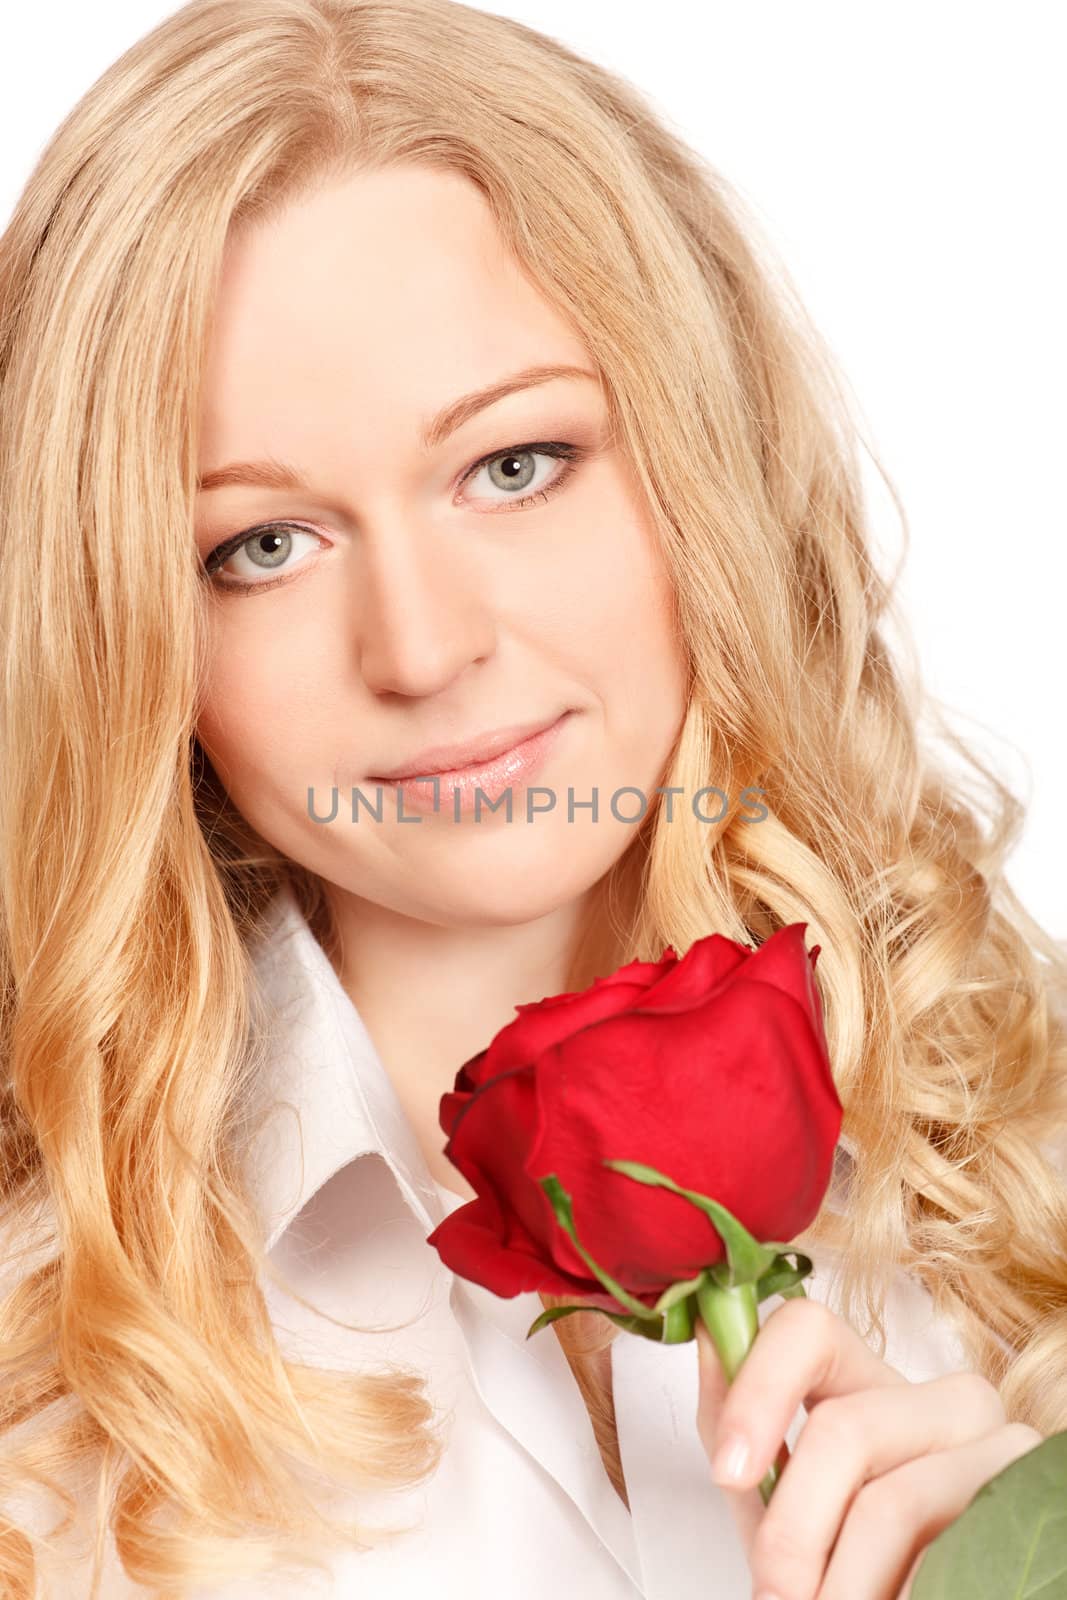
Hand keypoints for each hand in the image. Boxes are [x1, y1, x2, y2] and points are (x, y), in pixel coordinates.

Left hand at [694, 1295, 1041, 1599]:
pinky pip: (947, 1552)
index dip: (758, 1388)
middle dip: (792, 1531)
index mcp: (876, 1382)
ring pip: (892, 1503)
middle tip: (772, 1596)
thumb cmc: (851, 1560)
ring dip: (840, 1584)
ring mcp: (1000, 1448)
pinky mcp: (1028, 1501)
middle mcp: (948, 1399)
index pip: (807, 1328)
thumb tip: (709, 1332)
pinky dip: (894, 1593)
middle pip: (844, 1429)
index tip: (727, 1469)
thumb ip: (736, 1425)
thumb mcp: (783, 1497)